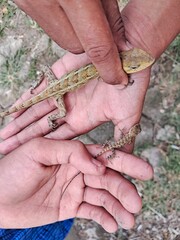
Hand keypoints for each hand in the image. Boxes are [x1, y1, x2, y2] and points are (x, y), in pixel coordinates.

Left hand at [0, 52, 150, 154]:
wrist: (131, 57)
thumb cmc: (131, 87)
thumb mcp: (128, 119)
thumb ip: (122, 140)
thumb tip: (122, 161)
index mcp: (83, 118)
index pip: (57, 137)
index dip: (43, 148)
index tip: (27, 159)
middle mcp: (70, 107)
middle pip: (42, 126)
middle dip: (23, 138)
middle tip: (5, 150)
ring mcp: (63, 91)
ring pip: (36, 110)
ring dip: (19, 122)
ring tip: (3, 136)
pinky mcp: (59, 74)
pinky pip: (38, 89)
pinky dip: (24, 100)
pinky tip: (10, 111)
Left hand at [0, 137, 152, 231]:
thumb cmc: (12, 170)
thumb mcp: (37, 150)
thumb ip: (68, 151)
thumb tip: (97, 163)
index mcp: (72, 153)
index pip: (102, 155)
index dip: (123, 162)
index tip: (141, 172)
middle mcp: (77, 170)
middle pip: (107, 177)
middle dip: (125, 188)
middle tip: (138, 202)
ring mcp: (74, 189)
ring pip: (103, 196)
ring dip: (117, 207)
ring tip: (129, 219)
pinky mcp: (70, 206)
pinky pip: (91, 211)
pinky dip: (104, 218)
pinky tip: (112, 225)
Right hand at [14, 0, 128, 84]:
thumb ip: (109, 11)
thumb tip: (118, 43)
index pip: (95, 45)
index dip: (109, 66)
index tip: (118, 77)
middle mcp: (43, 0)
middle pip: (74, 46)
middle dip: (91, 42)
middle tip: (102, 26)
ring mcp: (28, 1)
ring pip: (60, 37)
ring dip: (76, 31)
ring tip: (84, 8)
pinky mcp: (20, 1)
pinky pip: (48, 23)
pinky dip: (63, 20)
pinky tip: (69, 4)